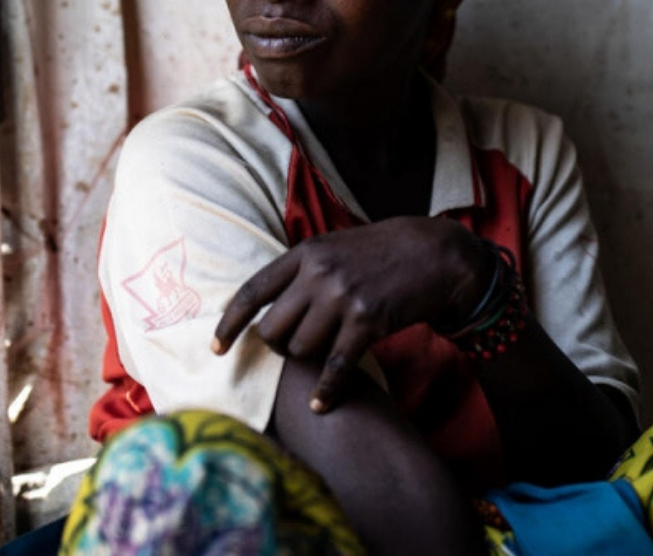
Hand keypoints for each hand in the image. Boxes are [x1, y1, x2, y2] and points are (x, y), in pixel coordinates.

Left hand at [212, 216, 493, 412]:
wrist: (435, 253)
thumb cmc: (382, 252)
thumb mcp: (336, 247)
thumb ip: (303, 270)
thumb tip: (267, 306)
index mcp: (305, 253)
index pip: (252, 292)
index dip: (230, 324)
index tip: (217, 349)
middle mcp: (318, 274)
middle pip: (273, 329)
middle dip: (279, 347)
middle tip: (294, 348)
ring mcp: (342, 297)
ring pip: (302, 348)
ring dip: (308, 360)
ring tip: (325, 352)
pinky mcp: (367, 321)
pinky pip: (335, 365)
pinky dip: (326, 390)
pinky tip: (320, 405)